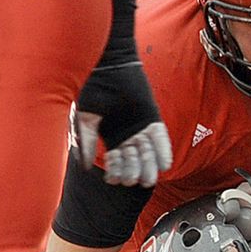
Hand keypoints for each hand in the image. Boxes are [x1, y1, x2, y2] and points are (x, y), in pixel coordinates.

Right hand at [74, 61, 172, 186]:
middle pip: (134, 159)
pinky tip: (165, 165)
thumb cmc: (92, 91)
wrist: (107, 69)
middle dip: (133, 171)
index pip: (116, 159)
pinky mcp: (153, 119)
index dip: (115, 170)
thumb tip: (85, 167)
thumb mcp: (85, 120)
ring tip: (149, 180)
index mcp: (112, 136)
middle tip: (132, 182)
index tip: (113, 181)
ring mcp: (142, 127)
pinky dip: (163, 151)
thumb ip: (86, 142)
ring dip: (149, 166)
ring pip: (148, 152)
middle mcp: (128, 134)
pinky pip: (160, 139)